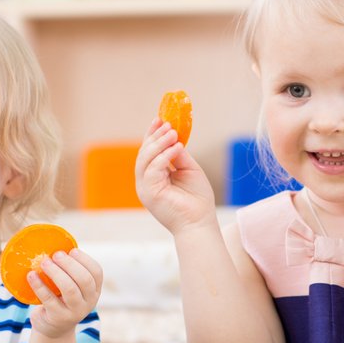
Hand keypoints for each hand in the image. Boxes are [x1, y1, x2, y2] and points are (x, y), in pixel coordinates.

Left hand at [27, 249, 102, 340]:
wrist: (53, 328)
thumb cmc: (61, 299)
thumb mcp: (71, 287)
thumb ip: (68, 271)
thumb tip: (53, 246)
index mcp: (94, 290)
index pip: (97, 273)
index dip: (85, 260)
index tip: (72, 250)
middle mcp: (89, 302)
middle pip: (84, 280)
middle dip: (70, 264)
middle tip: (56, 254)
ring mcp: (75, 312)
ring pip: (70, 289)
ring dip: (56, 273)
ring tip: (43, 262)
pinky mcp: (58, 318)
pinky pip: (49, 299)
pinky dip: (39, 285)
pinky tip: (31, 275)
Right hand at [135, 119, 217, 234]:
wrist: (200, 223)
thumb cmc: (197, 200)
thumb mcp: (189, 170)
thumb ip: (179, 155)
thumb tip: (173, 136)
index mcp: (154, 177)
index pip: (148, 152)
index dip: (152, 135)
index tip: (160, 119)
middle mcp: (146, 182)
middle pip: (143, 153)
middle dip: (155, 137)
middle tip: (168, 125)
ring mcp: (145, 188)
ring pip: (145, 159)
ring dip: (159, 144)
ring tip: (173, 134)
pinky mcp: (149, 193)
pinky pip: (152, 169)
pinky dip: (164, 156)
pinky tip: (177, 148)